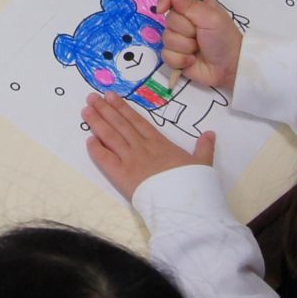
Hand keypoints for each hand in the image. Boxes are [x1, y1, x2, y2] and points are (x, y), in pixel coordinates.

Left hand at [84, 93, 212, 200]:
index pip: (137, 121)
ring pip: (111, 136)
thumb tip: (210, 133)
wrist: (184, 201)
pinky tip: (88, 138)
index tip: (111, 96)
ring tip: (86, 109)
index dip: (123, 108)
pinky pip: (105, 159)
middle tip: (92, 97)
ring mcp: (131, 159)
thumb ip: (204, 147)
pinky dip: (96, 149)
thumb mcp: (202, 162)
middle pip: (121, 124)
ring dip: (97, 122)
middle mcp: (143, 147)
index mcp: (160, 143)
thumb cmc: (193, 182)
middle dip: (105, 109)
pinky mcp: (122, 175)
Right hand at [157, 0, 242, 93]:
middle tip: (200, 34)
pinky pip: (166, 54)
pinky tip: (192, 60)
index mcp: (195, 4)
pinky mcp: (175, 55)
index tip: (163, 8)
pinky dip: (180, 59)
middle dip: (185, 29)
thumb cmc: (224, 39)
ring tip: (198, 48)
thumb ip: (191, 5)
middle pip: (169, 18)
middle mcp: (185, 19)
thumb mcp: (211, 18)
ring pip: (166, 38)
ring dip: (184, 46)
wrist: (229, 68)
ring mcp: (179, 37)